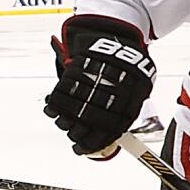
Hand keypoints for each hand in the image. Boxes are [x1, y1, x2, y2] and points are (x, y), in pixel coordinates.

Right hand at [44, 16, 154, 157]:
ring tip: (63, 122)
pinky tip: (52, 110)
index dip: (89, 145)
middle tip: (73, 134)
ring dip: (63, 122)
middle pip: (84, 127)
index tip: (80, 149)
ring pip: (68, 115)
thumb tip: (114, 139)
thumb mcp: (138, 93)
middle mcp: (107, 97)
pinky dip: (52, 107)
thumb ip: (125, 116)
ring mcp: (89, 86)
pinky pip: (57, 98)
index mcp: (126, 104)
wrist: (118, 40)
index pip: (104, 134)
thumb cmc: (127, 71)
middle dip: (75, 134)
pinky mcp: (74, 74)